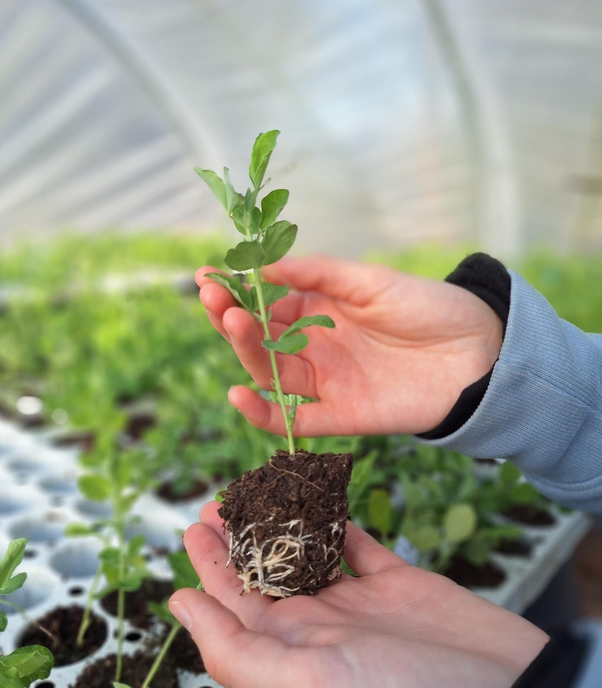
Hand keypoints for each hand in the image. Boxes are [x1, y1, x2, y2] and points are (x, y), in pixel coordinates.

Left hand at [170, 503, 546, 687]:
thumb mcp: (301, 687)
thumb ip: (234, 646)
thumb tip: (177, 601)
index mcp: (289, 655)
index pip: (233, 602)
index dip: (210, 564)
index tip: (193, 523)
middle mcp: (320, 629)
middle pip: (266, 573)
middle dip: (240, 536)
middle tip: (220, 497)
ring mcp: (361, 604)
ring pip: (308, 553)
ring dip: (282, 523)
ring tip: (260, 489)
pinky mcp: (399, 583)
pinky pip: (359, 543)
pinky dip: (338, 519)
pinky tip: (320, 496)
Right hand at [195, 255, 502, 436]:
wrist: (478, 353)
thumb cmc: (427, 307)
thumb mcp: (370, 280)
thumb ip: (317, 274)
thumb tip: (262, 267)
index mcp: (320, 311)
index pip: (266, 303)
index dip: (236, 292)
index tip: (208, 276)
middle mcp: (315, 347)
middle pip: (261, 338)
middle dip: (232, 317)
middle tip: (214, 298)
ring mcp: (325, 382)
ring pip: (270, 372)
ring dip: (245, 350)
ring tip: (231, 322)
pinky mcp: (339, 416)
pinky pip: (292, 420)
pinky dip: (262, 413)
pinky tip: (239, 393)